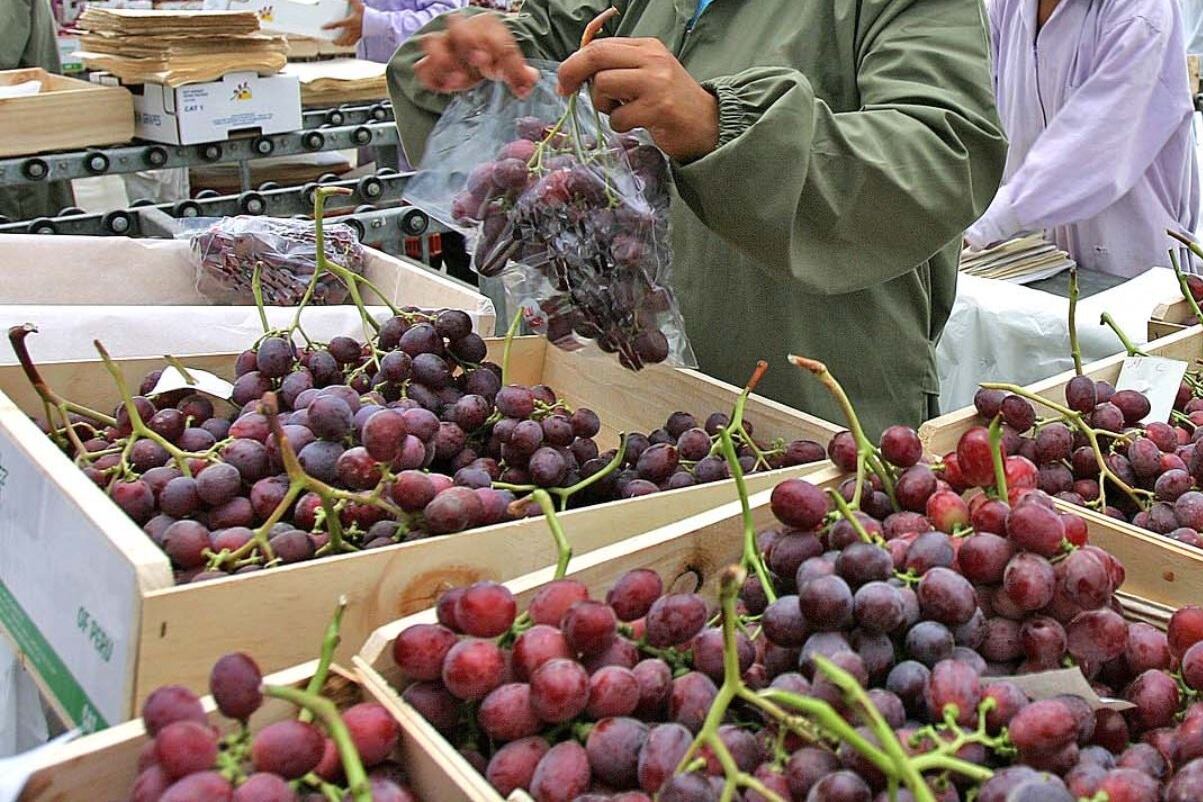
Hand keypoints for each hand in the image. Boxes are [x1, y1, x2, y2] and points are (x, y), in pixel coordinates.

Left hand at [322, 0, 364, 46]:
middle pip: (342, 38)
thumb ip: (351, 0)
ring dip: (341, 44)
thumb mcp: (358, 5)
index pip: (338, 24)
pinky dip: (348, 44)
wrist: (378, 22)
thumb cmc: (367, 13)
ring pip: (347, 42)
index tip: (323, 27)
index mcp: (350, 22)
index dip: (329, 26)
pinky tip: (346, 44)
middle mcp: (352, 30)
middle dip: (336, 41)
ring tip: (337, 43)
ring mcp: (357, 34)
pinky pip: (353, 43)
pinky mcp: (360, 36)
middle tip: (331, 40)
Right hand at [414, 12, 537, 96]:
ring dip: (444, 62)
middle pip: (458, 28)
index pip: (495, 39)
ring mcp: (444, 45)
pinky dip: (430, 78)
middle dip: (468, 45)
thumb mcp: (509, 63)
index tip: (502, 68)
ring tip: (458, 82)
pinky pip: (422, 67)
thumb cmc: (492, 55)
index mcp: (486, 27)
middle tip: (480, 65)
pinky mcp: (431, 62)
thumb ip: (521, 73)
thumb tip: (530, 79)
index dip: (500, 56)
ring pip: (433, 43)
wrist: (473, 50)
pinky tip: (444, 89)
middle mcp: (461, 30)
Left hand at [557, 38, 718, 162]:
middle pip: (596, 57)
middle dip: (572, 74)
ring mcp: (656, 83)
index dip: (574, 62)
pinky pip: (617, 117)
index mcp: (647, 46)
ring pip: (603, 85)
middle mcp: (652, 59)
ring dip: (602, 105)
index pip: (599, 45)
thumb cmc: (671, 101)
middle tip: (566, 92)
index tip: (565, 81)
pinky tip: (635, 124)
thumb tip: (577, 72)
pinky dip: (618, 125)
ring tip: (620, 111)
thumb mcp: (647, 73)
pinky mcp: (658, 108)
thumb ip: (619, 67)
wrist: (707, 124)